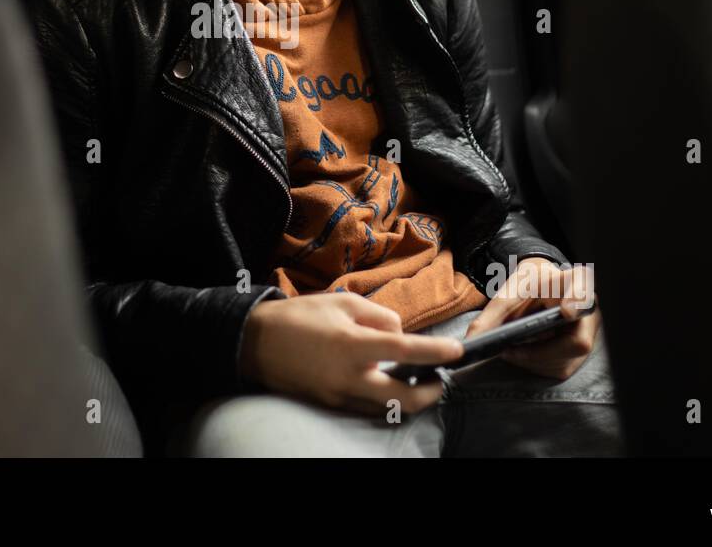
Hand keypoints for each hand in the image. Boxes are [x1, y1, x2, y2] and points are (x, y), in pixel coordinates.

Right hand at [239, 292, 465, 416]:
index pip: (406, 351)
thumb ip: (377, 316)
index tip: (457, 350)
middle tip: (438, 378)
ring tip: (416, 380)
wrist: (254, 342)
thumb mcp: (341, 302)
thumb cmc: (299, 317)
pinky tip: (386, 383)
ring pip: (386, 409)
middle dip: (429, 393)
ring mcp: (339, 396)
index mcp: (353, 345)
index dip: (436, 352)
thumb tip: (400, 334)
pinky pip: (366, 407)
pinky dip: (384, 400)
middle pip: (403, 399)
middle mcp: (349, 377)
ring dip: (407, 399)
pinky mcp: (330, 404)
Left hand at [464, 257, 599, 380]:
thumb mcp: (508, 291)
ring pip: (566, 360)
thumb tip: (470, 342)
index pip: (584, 290)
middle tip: (507, 350)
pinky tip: (521, 354)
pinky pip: (560, 369)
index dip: (579, 302)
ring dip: (532, 361)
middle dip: (537, 351)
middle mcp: (589, 311)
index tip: (567, 311)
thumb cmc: (528, 285)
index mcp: (574, 283)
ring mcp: (588, 333)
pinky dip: (536, 365)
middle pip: (576, 341)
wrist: (541, 286)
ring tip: (509, 351)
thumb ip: (491, 315)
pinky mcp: (580, 353)